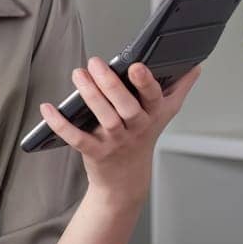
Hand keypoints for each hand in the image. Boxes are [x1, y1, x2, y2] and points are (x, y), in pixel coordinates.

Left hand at [38, 58, 202, 204]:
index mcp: (153, 115)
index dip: (146, 83)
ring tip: (78, 75)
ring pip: (105, 118)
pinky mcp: (96, 152)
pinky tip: (48, 108)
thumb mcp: (163, 115)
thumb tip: (195, 66)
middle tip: (95, 62)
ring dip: (90, 95)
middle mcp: (136, 128)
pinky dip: (60, 124)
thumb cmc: (142, 139)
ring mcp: (116, 142)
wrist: (126, 180)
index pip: (153, 97)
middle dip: (111, 84)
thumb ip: (178, 89)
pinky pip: (77, 138)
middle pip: (126, 106)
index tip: (136, 65)